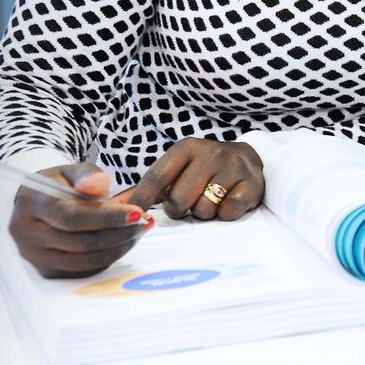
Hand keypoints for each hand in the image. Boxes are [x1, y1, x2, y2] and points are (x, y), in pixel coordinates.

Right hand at [9, 163, 151, 277]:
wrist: (35, 203)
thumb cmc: (59, 184)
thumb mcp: (72, 170)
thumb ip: (87, 175)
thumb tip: (99, 184)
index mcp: (33, 204)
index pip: (72, 216)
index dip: (108, 217)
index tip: (137, 213)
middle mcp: (27, 234)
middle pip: (80, 242)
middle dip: (120, 233)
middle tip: (145, 221)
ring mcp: (34, 256)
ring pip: (84, 260)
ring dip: (118, 247)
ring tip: (139, 231)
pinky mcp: (45, 270)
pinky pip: (82, 270)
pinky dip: (107, 258)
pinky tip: (123, 242)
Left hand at [123, 138, 263, 221]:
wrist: (246, 159)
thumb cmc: (202, 168)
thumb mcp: (178, 168)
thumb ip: (148, 187)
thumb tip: (112, 206)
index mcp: (187, 147)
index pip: (156, 177)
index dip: (142, 200)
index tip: (135, 216)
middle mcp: (211, 152)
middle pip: (179, 199)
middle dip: (179, 210)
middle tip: (187, 204)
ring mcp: (233, 167)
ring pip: (204, 209)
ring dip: (204, 213)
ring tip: (210, 201)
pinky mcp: (252, 184)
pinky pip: (228, 212)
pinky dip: (225, 214)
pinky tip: (227, 203)